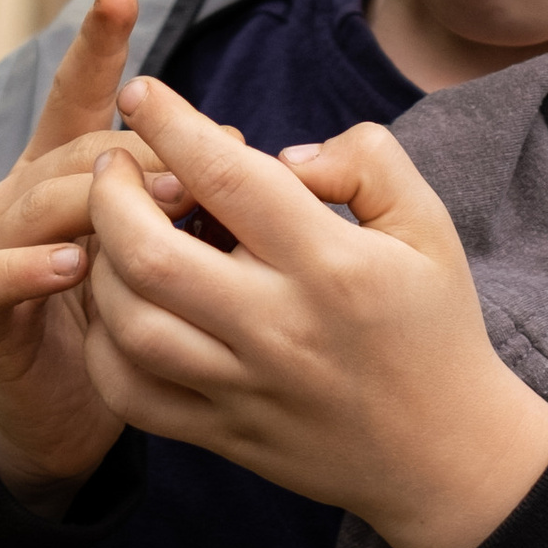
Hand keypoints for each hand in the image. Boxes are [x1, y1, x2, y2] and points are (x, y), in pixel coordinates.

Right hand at [0, 0, 193, 512]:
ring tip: (161, 210)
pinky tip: (74, 266)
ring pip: (39, 199)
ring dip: (100, 203)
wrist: (71, 414)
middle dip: (140, 153)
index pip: (81, 93)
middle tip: (205, 176)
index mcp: (67, 169)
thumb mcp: (168, 250)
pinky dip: (30, 265)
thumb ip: (189, 197)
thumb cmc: (134, 323)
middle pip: (79, 148)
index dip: (98, 44)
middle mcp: (22, 191)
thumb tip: (241, 150)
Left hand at [79, 75, 547, 547]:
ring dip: (101, 264)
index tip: (140, 91)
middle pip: (152, 254)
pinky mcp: (223, 435)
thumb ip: (367, 162)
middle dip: (111, 194)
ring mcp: (244, 388)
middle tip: (112, 164)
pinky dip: (105, 345)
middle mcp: (279, 328)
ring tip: (110, 230)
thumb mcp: (429, 226)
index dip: (172, 125)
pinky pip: (131, 394)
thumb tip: (284, 153)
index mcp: (333, 266)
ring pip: (130, 324)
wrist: (446, 456)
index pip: (229, 178)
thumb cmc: (434, 326)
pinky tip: (118, 306)